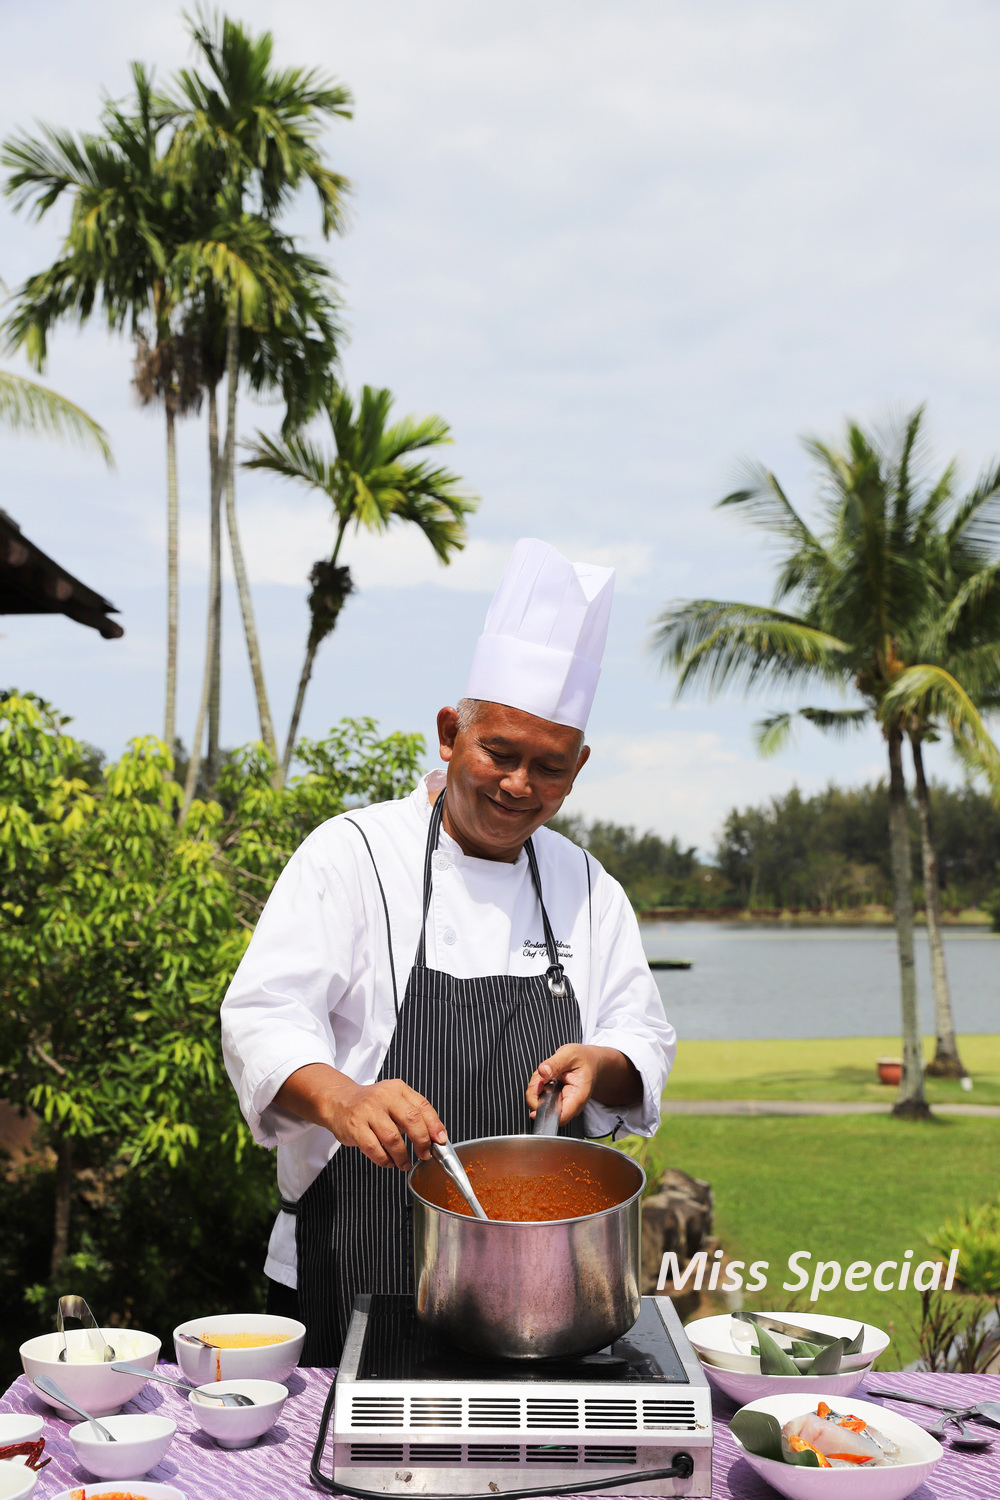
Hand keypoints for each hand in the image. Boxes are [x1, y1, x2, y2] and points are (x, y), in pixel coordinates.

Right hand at [326, 1077, 448, 1168]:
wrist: (338, 1101)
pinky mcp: (354, 1126)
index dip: (435, 1125)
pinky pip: (374, 1148)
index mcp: (397, 1089)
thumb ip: (413, 1113)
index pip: (422, 1106)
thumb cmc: (370, 1104)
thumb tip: (435, 1137)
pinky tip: (388, 1162)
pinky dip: (384, 1160)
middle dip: (421, 1142)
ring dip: (402, 1156)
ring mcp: (368, 1111)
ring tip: (404, 1163)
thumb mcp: (393, 1100)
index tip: (441, 1141)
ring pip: (393, 1138)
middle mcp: (383, 1097)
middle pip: (411, 1120)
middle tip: (424, 1154)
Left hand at [526, 1044, 600, 1123]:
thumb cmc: (583, 1058)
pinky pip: (540, 1098)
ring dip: (535, 1087)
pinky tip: (546, 1077)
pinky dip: (538, 1086)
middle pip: (545, 1110)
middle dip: (535, 1093)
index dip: (544, 1113)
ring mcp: (563, 1104)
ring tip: (546, 1073)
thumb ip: (555, 1063)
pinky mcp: (556, 1101)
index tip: (535, 1098)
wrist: (590, 1061)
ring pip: (539, 1103)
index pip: (560, 1117)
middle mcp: (570, 1104)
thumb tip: (542, 1071)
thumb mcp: (570, 1054)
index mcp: (578, 1096)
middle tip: (541, 1076)